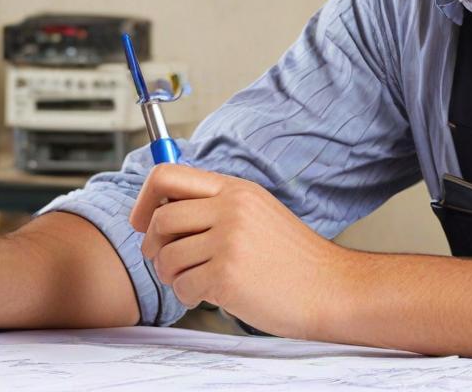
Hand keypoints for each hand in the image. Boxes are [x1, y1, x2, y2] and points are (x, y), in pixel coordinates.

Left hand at [130, 165, 349, 338]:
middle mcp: (231, 209)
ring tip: (195, 281)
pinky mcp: (228, 275)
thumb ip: (215, 205)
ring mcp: (229, 241)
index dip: (143, 199)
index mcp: (235, 189)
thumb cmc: (294, 259)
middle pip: (160, 219)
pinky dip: (189, 296)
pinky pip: (182, 286)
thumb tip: (162, 209)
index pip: (166, 175)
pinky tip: (210, 295)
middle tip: (166, 261)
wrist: (330, 288)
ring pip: (167, 257)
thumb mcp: (257, 213)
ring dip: (173, 276)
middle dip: (153, 246)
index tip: (141, 221)